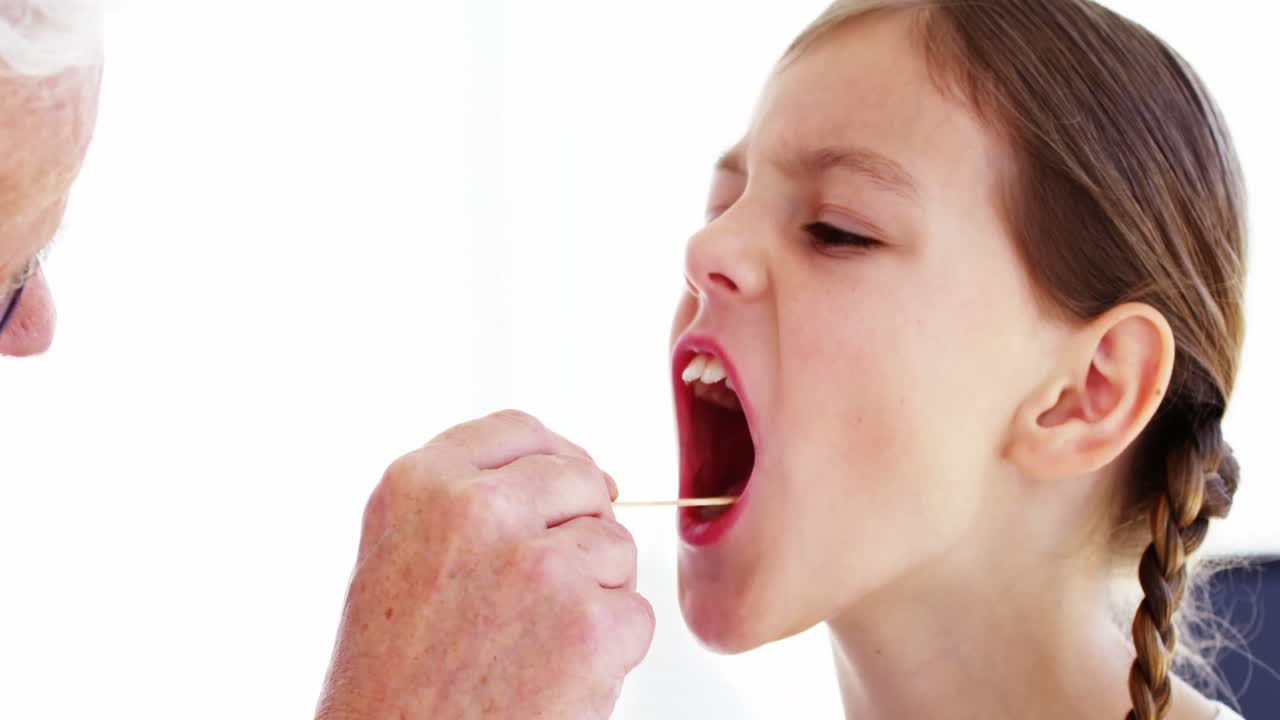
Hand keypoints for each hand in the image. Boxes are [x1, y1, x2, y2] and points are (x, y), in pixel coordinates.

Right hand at [316, 409, 654, 719]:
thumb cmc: (394, 679)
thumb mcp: (398, 556)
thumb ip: (465, 499)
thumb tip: (575, 471)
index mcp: (420, 484)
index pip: (519, 431)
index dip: (553, 459)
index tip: (565, 491)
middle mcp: (477, 510)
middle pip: (579, 480)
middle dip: (580, 528)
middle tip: (543, 594)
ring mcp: (538, 564)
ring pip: (615, 546)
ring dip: (596, 593)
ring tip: (534, 645)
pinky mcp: (589, 624)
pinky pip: (635, 613)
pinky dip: (612, 652)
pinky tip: (555, 679)